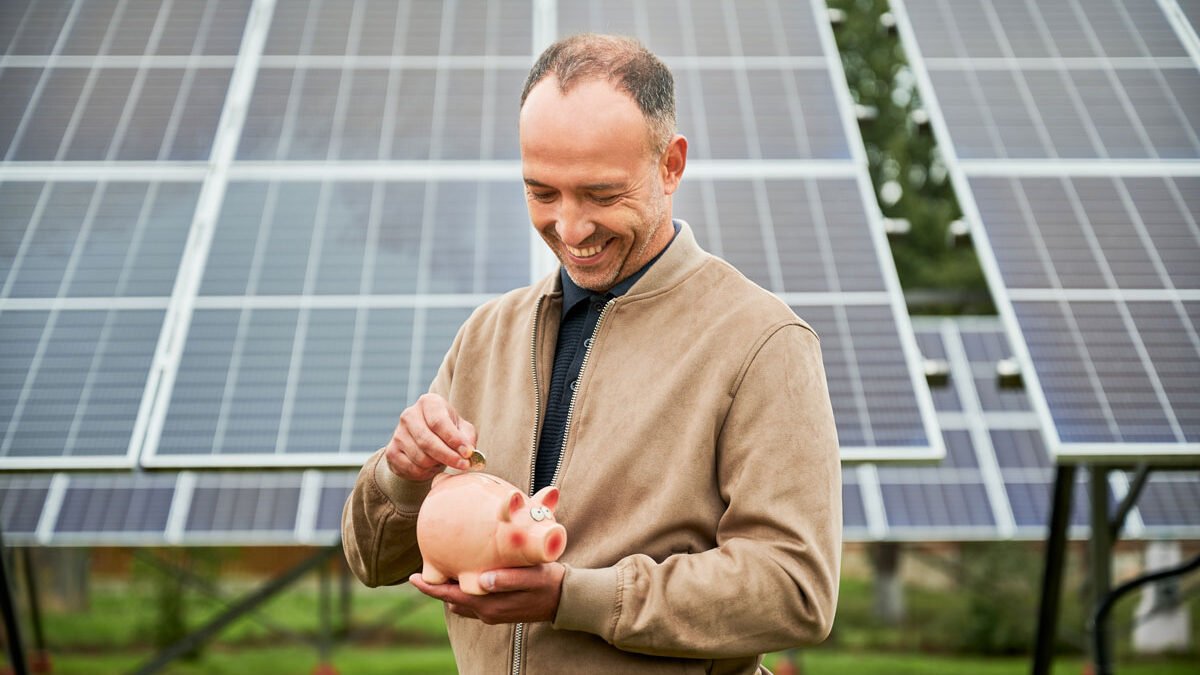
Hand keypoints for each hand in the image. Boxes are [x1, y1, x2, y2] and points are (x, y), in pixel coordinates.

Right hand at [384, 393, 476, 480]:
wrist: (423, 440)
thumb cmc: (447, 431)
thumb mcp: (462, 429)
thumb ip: (468, 438)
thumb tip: (469, 452)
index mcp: (428, 403)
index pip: (439, 422)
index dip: (454, 440)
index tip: (467, 453)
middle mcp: (409, 415)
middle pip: (427, 441)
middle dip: (448, 456)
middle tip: (463, 465)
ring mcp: (397, 433)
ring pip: (420, 458)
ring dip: (436, 465)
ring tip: (444, 462)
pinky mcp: (391, 451)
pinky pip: (411, 468)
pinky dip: (425, 472)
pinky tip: (431, 466)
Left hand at [409, 563, 565, 624]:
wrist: (566, 600)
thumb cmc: (548, 583)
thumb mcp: (530, 577)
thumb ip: (507, 579)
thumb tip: (481, 580)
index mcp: (490, 605)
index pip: (451, 597)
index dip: (430, 589)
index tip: (412, 578)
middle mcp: (487, 613)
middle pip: (452, 601)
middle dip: (438, 587)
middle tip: (429, 566)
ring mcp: (492, 614)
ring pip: (461, 603)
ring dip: (451, 589)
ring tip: (445, 569)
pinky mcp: (499, 611)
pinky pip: (473, 603)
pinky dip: (464, 592)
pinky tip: (468, 576)